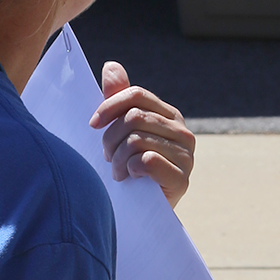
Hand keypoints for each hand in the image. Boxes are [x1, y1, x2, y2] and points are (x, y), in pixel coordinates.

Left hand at [90, 62, 195, 207]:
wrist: (142, 213)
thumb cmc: (129, 170)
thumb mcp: (121, 133)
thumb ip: (119, 99)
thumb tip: (111, 66)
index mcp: (169, 116)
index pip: (136, 96)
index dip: (110, 106)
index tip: (92, 124)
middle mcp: (183, 133)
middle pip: (133, 118)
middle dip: (110, 139)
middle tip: (106, 157)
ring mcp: (186, 156)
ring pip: (136, 140)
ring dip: (117, 159)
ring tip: (116, 172)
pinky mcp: (182, 179)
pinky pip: (146, 161)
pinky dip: (130, 170)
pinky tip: (130, 179)